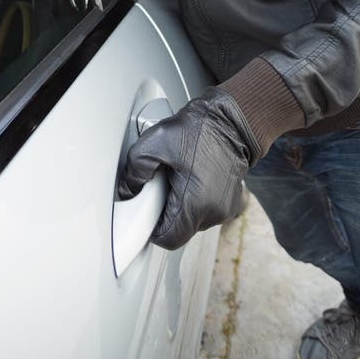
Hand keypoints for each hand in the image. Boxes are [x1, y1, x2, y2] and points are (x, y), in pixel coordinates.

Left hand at [118, 89, 260, 249]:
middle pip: (179, 231)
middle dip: (165, 212)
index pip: (167, 239)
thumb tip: (127, 191)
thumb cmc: (200, 129)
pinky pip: (204, 211)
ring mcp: (225, 209)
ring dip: (180, 206)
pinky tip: (190, 177)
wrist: (232, 119)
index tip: (145, 210)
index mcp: (197, 204)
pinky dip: (193, 200)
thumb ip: (135, 170)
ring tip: (177, 177)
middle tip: (161, 185)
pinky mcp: (230, 202)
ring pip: (191, 222)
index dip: (150, 228)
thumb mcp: (156, 141)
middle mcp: (214, 213)